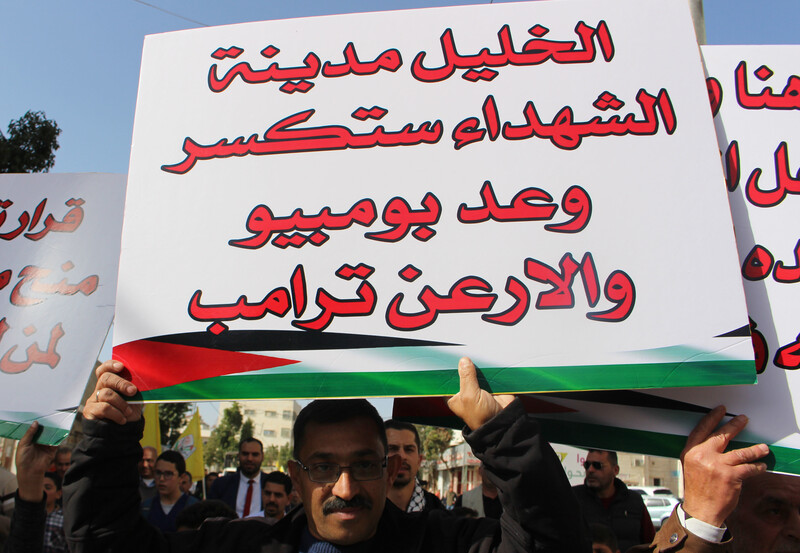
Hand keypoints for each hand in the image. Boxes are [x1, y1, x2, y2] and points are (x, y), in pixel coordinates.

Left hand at [15, 422, 55, 502]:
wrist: (30, 472)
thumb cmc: (23, 459)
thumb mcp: (23, 444)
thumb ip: (30, 433)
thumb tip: (36, 422)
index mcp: (30, 439)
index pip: (34, 428)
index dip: (37, 422)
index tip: (40, 414)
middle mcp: (39, 440)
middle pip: (44, 430)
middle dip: (46, 424)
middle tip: (50, 414)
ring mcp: (46, 444)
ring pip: (51, 434)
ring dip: (53, 429)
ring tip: (57, 420)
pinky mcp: (53, 448)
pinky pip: (57, 441)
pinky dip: (59, 436)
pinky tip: (61, 429)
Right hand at [83, 360, 141, 423]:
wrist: (122, 433)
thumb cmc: (129, 412)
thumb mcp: (134, 399)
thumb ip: (134, 389)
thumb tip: (143, 379)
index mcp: (110, 383)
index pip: (104, 369)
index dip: (110, 365)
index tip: (121, 367)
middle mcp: (99, 389)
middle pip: (105, 378)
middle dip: (121, 383)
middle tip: (133, 391)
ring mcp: (93, 400)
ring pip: (106, 394)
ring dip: (121, 403)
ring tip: (128, 412)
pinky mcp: (90, 411)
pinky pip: (104, 408)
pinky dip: (116, 413)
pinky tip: (122, 419)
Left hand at [447, 357, 514, 430]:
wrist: (503, 421)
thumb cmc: (482, 415)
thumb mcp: (469, 396)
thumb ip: (466, 377)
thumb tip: (464, 360)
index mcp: (455, 397)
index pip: (448, 380)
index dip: (449, 369)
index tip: (450, 355)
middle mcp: (466, 391)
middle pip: (463, 373)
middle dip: (464, 363)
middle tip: (464, 349)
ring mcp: (479, 387)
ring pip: (476, 371)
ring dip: (477, 363)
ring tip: (475, 350)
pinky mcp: (492, 385)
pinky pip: (488, 372)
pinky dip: (488, 366)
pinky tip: (486, 355)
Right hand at [680, 405, 768, 526]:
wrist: (701, 510)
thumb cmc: (697, 489)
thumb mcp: (691, 466)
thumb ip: (700, 453)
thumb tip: (716, 442)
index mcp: (690, 452)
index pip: (702, 429)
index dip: (712, 418)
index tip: (721, 410)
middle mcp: (703, 456)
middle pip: (722, 436)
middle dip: (735, 426)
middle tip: (743, 419)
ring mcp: (717, 466)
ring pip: (741, 452)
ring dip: (755, 450)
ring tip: (763, 448)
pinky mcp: (731, 476)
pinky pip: (748, 468)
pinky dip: (757, 467)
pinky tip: (762, 466)